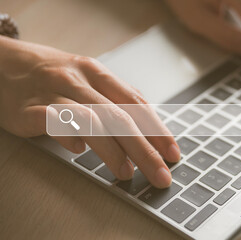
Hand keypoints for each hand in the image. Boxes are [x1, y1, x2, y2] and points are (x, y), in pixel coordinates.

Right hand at [0, 36, 179, 187]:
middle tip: (160, 173)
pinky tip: (79, 152)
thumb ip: (113, 99)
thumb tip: (144, 123)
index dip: (158, 129)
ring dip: (113, 150)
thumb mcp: (85, 79)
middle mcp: (80, 80)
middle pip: (121, 117)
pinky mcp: (30, 108)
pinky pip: (56, 123)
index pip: (136, 103)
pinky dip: (71, 137)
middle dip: (145, 148)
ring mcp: (55, 92)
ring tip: (126, 172)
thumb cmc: (50, 75)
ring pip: (93, 121)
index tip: (173, 152)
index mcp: (98, 73)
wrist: (2, 63)